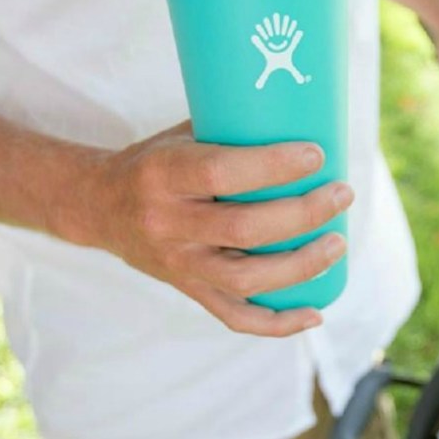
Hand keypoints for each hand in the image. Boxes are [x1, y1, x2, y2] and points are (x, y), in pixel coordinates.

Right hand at [69, 122, 352, 336]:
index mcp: (162, 174)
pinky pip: (234, 317)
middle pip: (245, 229)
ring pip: (246, 279)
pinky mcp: (187, 290)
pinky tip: (315, 313)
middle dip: (304, 213)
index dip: (274, 166)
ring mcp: (177, 264)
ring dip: (301, 265)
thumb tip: (300, 115)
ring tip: (338, 243)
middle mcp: (167, 224)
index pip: (222, 172)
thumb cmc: (153, 161)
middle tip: (341, 193)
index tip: (316, 154)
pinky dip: (277, 323)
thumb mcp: (180, 135)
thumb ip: (230, 130)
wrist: (97, 207)